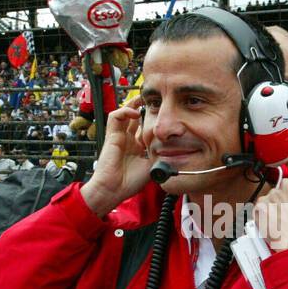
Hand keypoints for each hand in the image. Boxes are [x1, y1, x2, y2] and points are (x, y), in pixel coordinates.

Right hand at [81, 99, 152, 217]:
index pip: (144, 127)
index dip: (152, 119)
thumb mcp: (152, 167)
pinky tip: (135, 112)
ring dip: (132, 104)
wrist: (112, 190)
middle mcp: (128, 139)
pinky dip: (124, 111)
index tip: (163, 113)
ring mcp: (119, 136)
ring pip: (124, 113)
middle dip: (143, 106)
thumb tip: (176, 150)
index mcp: (137, 147)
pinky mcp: (111, 136)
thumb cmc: (129, 183)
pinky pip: (115, 117)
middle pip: (134, 116)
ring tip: (142, 98)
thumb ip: (160, 156)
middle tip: (153, 98)